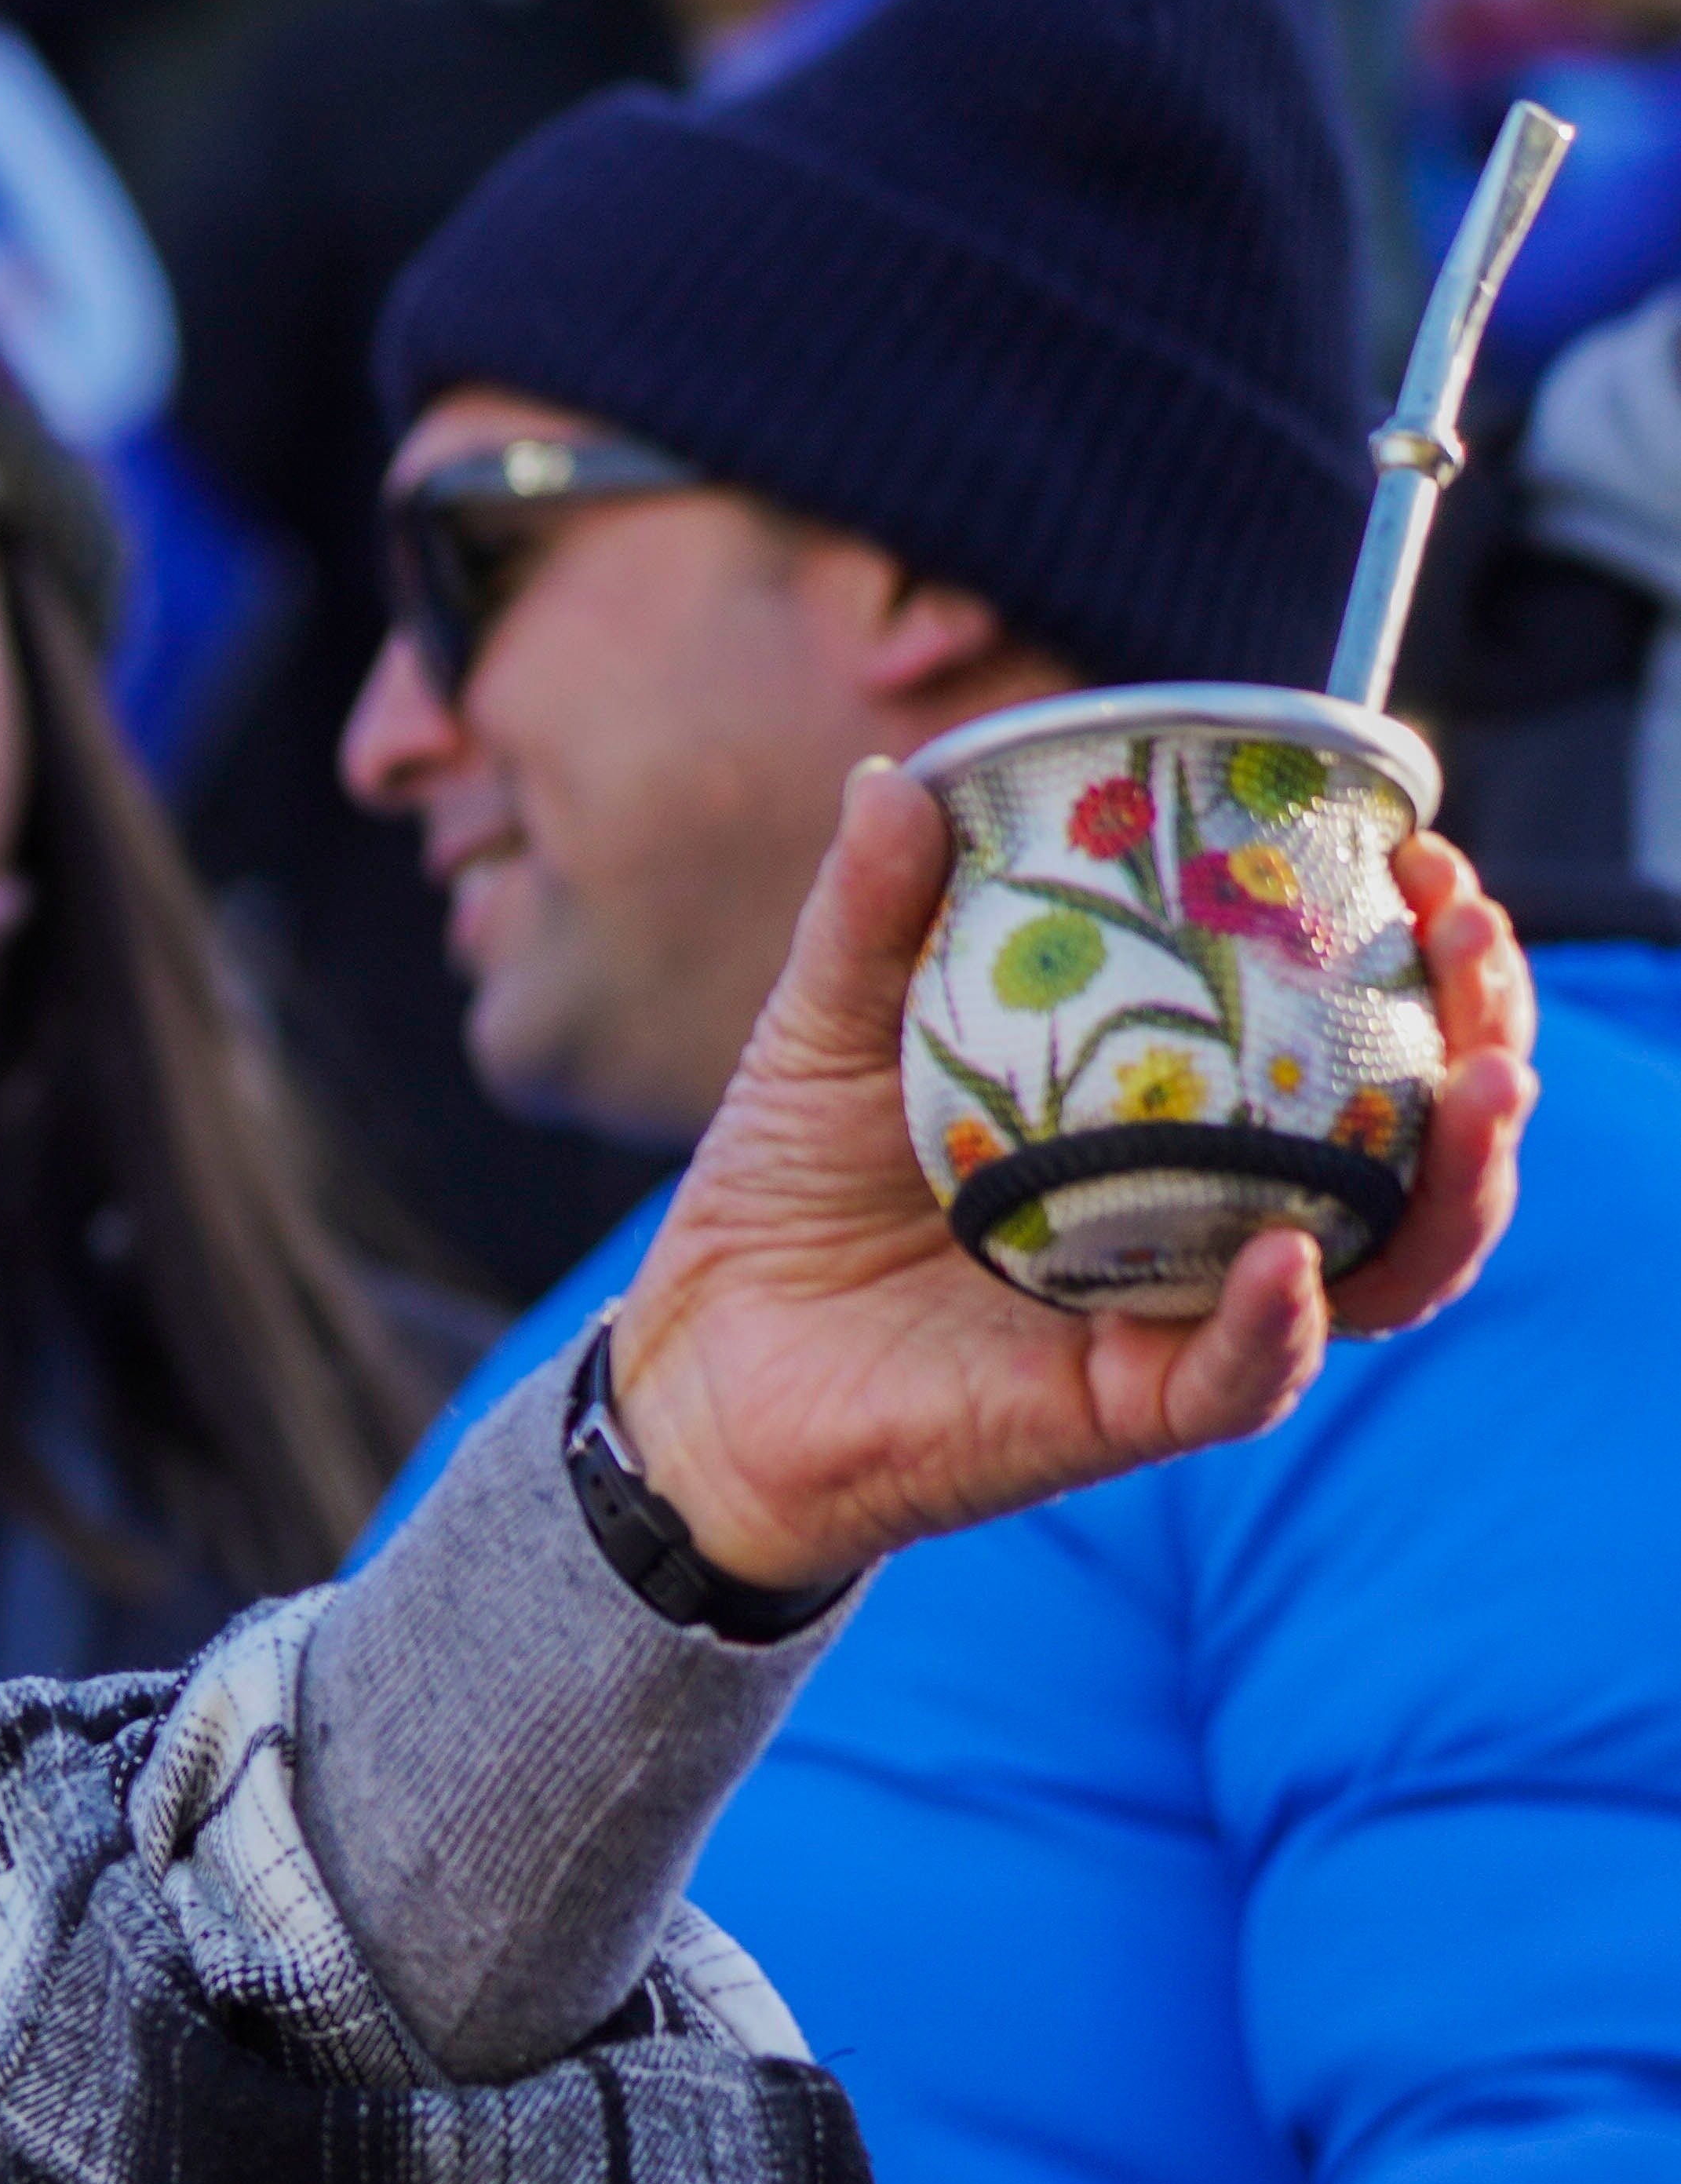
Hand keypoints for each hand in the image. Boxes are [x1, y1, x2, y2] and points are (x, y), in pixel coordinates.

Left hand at [605, 767, 1528, 1591]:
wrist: (699, 1358)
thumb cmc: (782, 1191)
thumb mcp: (825, 1030)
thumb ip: (870, 915)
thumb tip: (894, 775)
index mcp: (1179, 1108)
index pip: (1355, 1029)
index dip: (1422, 950)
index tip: (1427, 857)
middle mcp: (1214, 1210)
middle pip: (1417, 1137)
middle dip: (1482, 1033)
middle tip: (1469, 936)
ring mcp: (1182, 1312)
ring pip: (1386, 1262)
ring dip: (1457, 1179)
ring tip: (1485, 1084)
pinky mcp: (1122, 1408)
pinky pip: (1240, 1372)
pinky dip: (1277, 1318)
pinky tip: (1292, 1252)